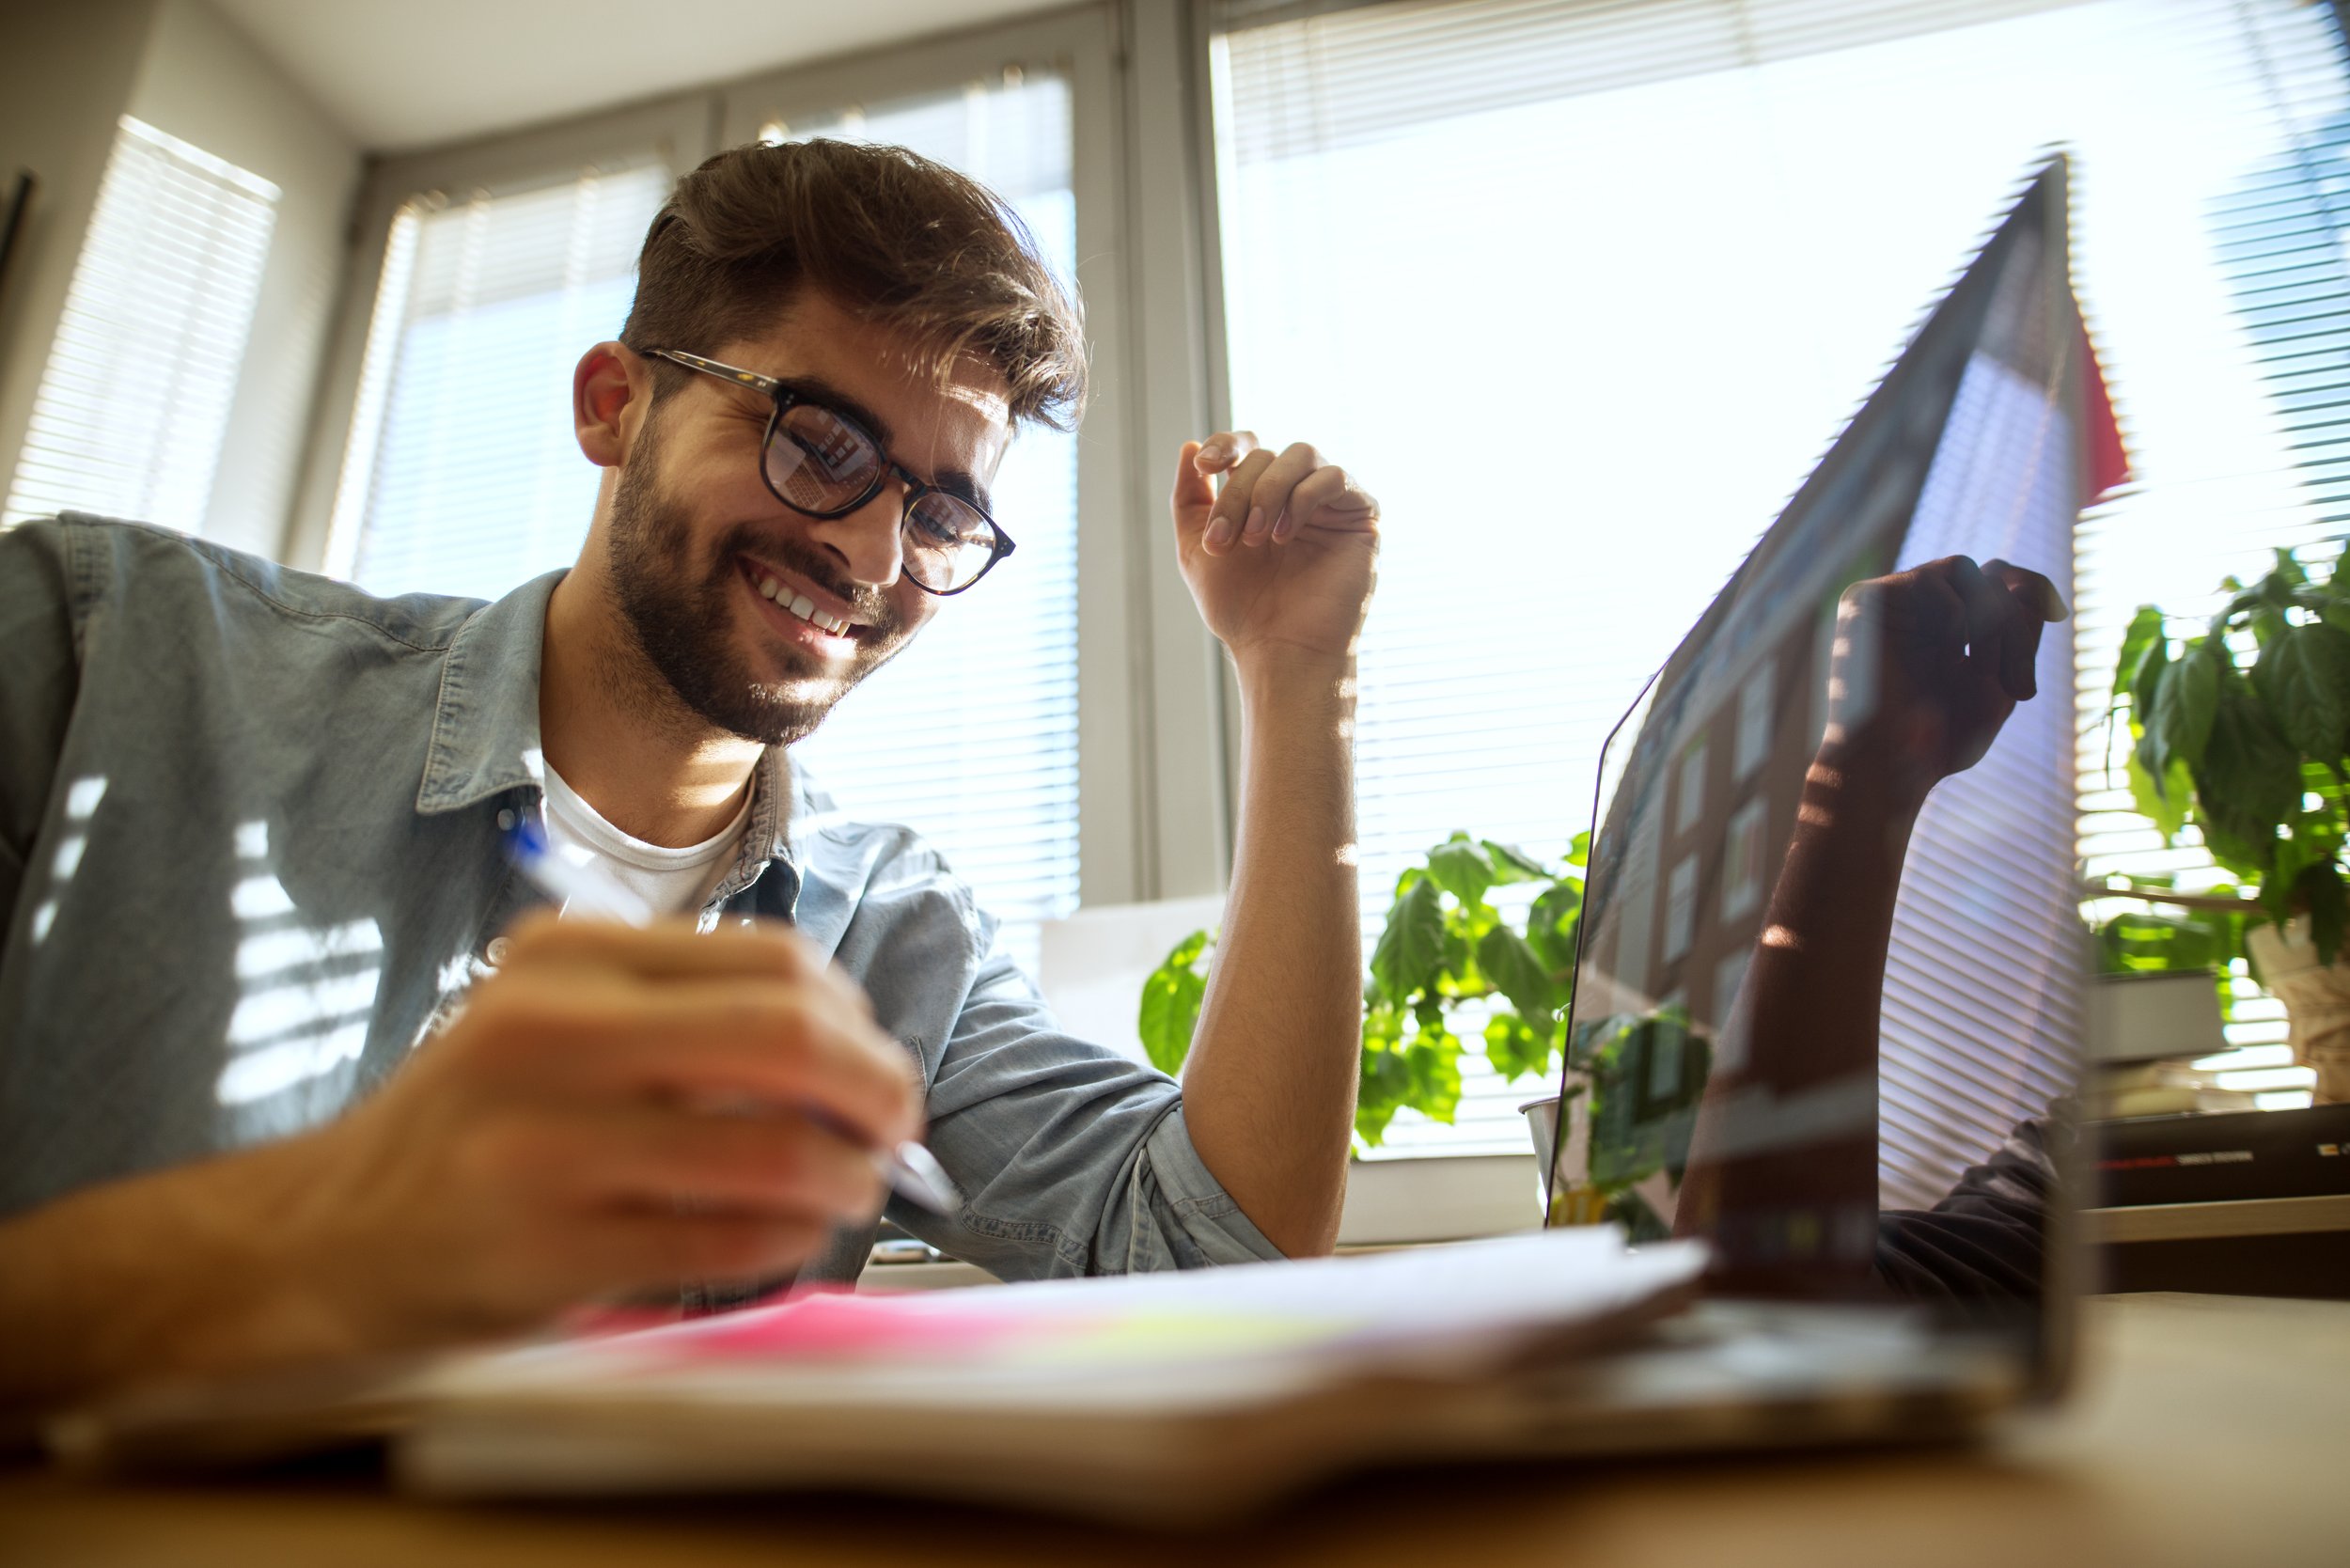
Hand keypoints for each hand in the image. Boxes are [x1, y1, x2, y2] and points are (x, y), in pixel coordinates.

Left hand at [1172, 432, 1378, 669]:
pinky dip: (1304, 499)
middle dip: (1238, 493)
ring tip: (1256, 538)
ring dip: (1269, 491)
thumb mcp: (1196, 547)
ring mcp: (1330, 504)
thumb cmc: (1240, 608)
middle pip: (1266, 455)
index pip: (1248, 446)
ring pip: (1302, 454)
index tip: (1206, 466)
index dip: (1225, 444)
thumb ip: (1190, 497)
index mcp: (1260, 497)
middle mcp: (1296, 494)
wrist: (1278, 649)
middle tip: (1225, 539)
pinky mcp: (1362, 516)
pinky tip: (1285, 537)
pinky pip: (1336, 477)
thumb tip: (1190, 446)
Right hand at [1825, 555, 2067, 807]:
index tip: (2056, 613)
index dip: (2031, 586)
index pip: (1998, 578)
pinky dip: (1955, 615)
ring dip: (1988, 620)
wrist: (1887, 769)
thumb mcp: (1998, 687)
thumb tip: (2024, 586)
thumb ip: (2017, 637)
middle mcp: (1917, 608)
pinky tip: (1948, 656)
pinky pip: (1931, 578)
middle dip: (2014, 627)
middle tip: (2016, 686)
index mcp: (1946, 625)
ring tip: (1979, 672)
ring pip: (1963, 568)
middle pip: (1989, 574)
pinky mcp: (1865, 601)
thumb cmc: (1937, 742)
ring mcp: (1889, 602)